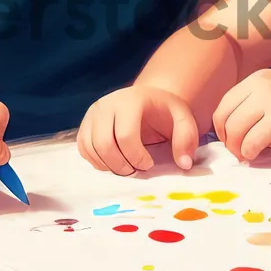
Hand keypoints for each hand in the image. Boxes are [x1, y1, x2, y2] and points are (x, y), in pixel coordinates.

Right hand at [77, 85, 199, 175]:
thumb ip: (186, 139)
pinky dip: (97, 162)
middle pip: (104, 144)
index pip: (125, 135)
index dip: (136, 157)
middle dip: (120, 165)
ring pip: (91, 148)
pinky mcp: (86, 123)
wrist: (148, 99)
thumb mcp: (184, 119)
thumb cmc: (165, 112)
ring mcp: (93, 113)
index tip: (149, 164)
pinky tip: (113, 162)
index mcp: (131, 100)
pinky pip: (84, 149)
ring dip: (108, 166)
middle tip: (135, 171)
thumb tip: (184, 164)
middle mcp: (107, 103)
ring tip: (126, 167)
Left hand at [213, 69, 270, 160]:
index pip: (225, 103)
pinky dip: (248, 152)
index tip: (230, 139)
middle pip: (225, 116)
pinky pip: (251, 141)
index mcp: (258, 79)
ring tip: (246, 155)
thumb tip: (228, 127)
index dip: (222, 126)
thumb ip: (255, 102)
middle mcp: (261, 85)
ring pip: (235, 129)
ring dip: (236, 148)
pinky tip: (255, 156)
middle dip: (227, 139)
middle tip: (237, 152)